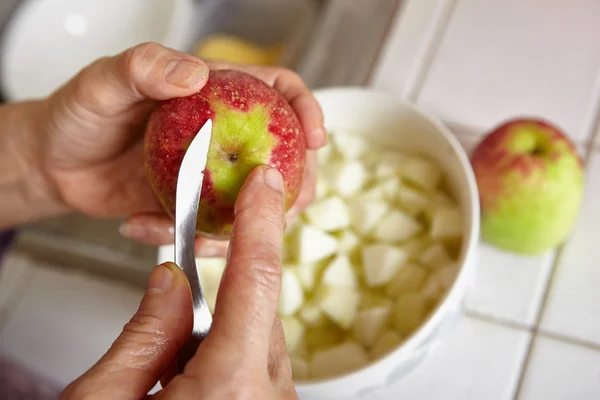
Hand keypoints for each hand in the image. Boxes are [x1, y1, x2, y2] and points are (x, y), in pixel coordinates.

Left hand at [29, 42, 324, 255]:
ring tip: (194, 233)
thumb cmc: (80, 113)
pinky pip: (213, 229)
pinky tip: (143, 226)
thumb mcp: (104, 83)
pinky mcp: (196, 207)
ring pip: (256, 201)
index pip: (279, 91)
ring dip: (241, 226)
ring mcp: (213, 174)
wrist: (55, 163)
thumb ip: (144, 69)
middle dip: (293, 185)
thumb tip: (196, 74)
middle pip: (284, 154)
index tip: (316, 139)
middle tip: (279, 208)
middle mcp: (225, 134)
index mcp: (216, 94)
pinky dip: (187, 238)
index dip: (307, 111)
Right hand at [61, 166, 297, 398]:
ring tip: (164, 376)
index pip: (255, 278)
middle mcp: (267, 397)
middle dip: (207, 304)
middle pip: (252, 309)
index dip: (259, 220)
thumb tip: (170, 280)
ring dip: (212, 337)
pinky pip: (256, 365)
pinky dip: (222, 359)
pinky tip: (185, 386)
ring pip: (254, 337)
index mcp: (230, 387)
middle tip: (163, 324)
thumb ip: (141, 334)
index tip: (264, 181)